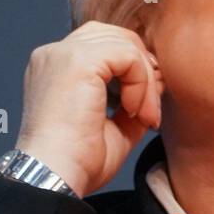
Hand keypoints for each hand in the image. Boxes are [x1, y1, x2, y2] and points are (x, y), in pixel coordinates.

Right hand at [13, 21, 163, 196]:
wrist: (56, 178)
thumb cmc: (78, 162)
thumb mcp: (114, 127)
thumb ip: (134, 101)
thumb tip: (158, 82)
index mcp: (56, 69)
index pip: (104, 47)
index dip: (134, 70)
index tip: (145, 109)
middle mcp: (55, 55)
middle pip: (115, 36)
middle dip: (143, 69)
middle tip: (151, 109)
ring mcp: (63, 54)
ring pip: (124, 43)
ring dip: (145, 80)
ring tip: (145, 115)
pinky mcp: (78, 61)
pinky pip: (127, 55)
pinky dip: (140, 83)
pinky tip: (133, 111)